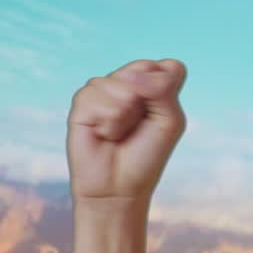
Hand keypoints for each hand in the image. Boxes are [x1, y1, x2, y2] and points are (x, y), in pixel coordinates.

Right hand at [66, 58, 187, 206]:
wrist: (118, 186)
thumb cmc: (147, 154)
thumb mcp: (169, 121)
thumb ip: (162, 89)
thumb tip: (132, 75)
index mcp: (155, 85)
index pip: (169, 67)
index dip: (168, 90)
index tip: (161, 115)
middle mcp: (129, 83)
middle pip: (144, 67)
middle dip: (146, 100)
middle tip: (139, 124)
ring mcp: (105, 90)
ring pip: (120, 82)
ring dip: (125, 114)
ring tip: (120, 132)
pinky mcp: (83, 101)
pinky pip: (97, 97)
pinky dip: (107, 121)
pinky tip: (104, 133)